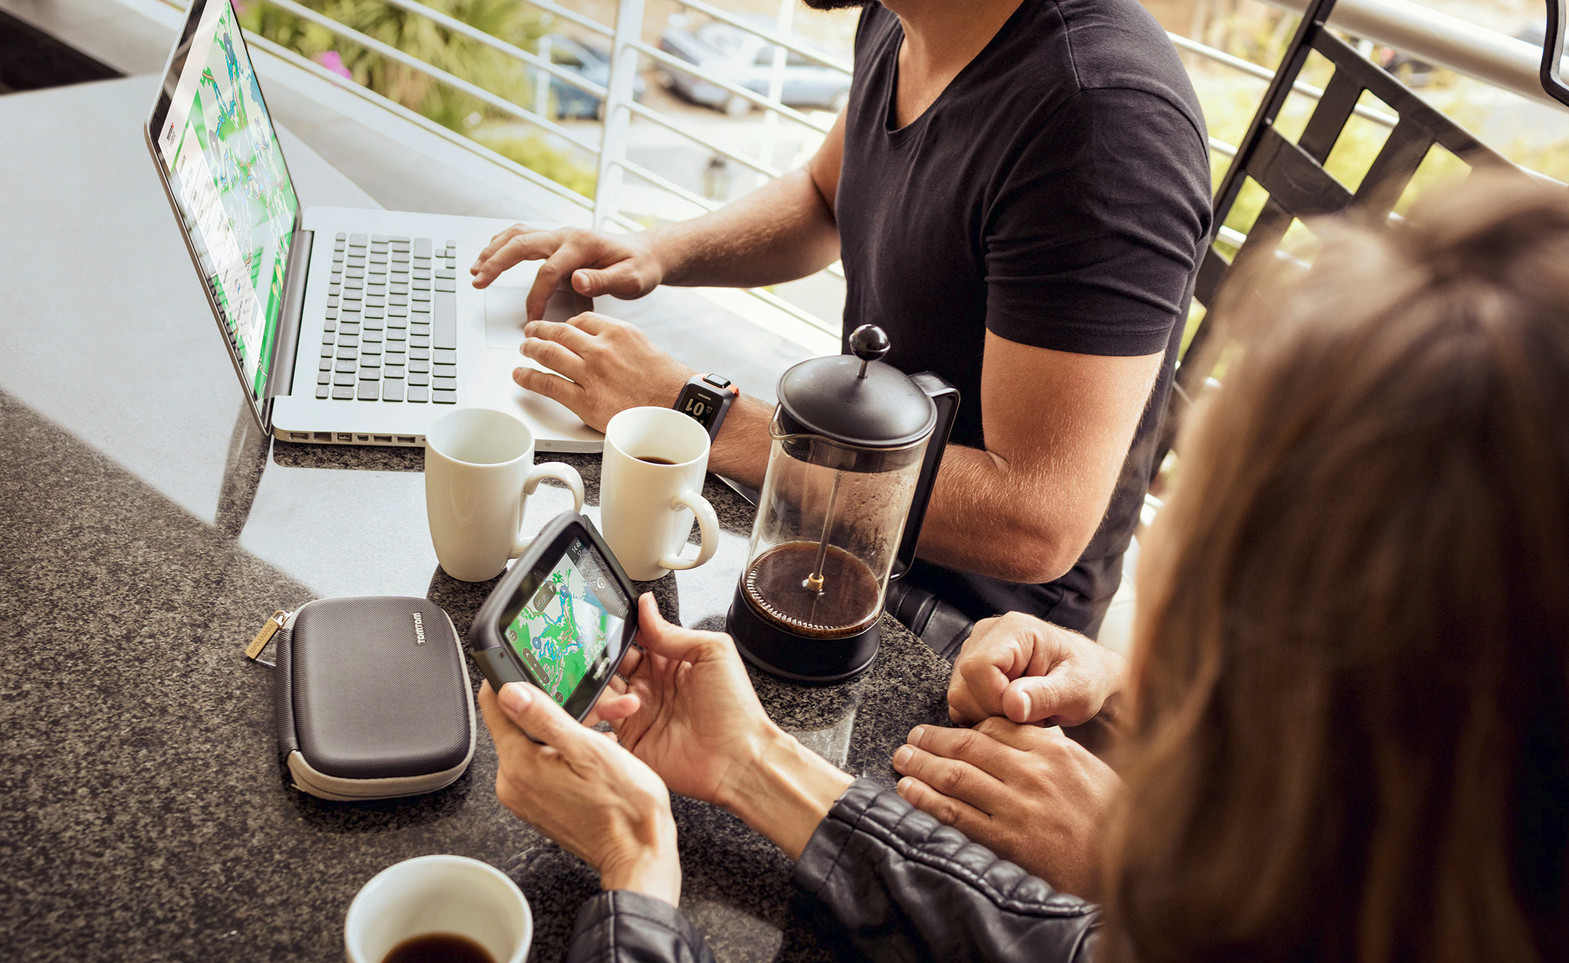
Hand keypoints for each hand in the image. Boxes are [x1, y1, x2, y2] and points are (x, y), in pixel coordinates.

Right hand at [470, 224, 663, 319]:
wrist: (648, 254)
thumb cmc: (640, 268)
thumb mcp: (632, 279)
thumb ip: (604, 281)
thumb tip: (577, 280)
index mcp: (583, 245)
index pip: (549, 272)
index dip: (536, 298)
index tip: (532, 322)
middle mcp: (567, 236)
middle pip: (522, 244)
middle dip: (496, 262)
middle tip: (478, 280)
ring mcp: (560, 236)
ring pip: (518, 235)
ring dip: (494, 251)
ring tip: (475, 269)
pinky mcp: (556, 242)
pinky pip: (523, 237)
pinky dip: (503, 245)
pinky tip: (491, 256)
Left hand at [479, 680, 680, 903]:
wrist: (639, 854)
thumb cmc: (624, 807)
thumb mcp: (588, 749)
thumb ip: (544, 717)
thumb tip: (509, 692)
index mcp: (519, 766)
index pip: (494, 707)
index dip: (508, 679)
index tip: (528, 666)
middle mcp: (514, 784)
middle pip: (518, 725)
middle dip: (554, 706)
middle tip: (591, 702)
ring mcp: (527, 798)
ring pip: (536, 744)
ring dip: (567, 729)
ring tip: (605, 728)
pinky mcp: (542, 806)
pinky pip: (545, 765)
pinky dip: (568, 752)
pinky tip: (599, 751)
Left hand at [513, 312, 695, 432]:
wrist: (678, 408)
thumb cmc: (667, 383)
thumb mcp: (644, 347)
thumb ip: (619, 341)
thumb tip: (602, 343)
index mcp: (617, 332)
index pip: (581, 320)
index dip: (565, 324)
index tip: (559, 327)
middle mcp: (601, 349)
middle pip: (559, 333)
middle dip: (541, 331)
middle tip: (531, 332)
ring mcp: (590, 374)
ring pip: (549, 354)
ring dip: (531, 349)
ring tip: (523, 349)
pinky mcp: (584, 400)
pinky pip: (548, 384)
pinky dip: (529, 378)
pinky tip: (521, 375)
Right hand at [603, 595, 778, 809]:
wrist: (737, 758)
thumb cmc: (734, 706)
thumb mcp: (712, 652)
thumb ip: (673, 632)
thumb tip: (646, 605)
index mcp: (673, 662)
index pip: (638, 637)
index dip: (622, 627)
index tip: (606, 617)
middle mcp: (654, 685)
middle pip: (614, 662)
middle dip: (602, 652)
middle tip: (593, 645)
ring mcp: (641, 711)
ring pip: (603, 687)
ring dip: (600, 679)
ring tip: (612, 677)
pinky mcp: (631, 738)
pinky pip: (604, 718)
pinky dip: (604, 707)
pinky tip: (628, 704)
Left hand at [893, 719, 1119, 899]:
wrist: (1131, 869)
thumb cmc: (1114, 822)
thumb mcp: (1090, 773)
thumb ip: (1055, 753)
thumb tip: (1023, 737)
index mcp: (1055, 751)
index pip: (996, 726)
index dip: (964, 725)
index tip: (946, 728)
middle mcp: (1033, 773)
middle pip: (969, 745)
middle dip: (934, 739)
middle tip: (913, 738)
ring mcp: (1018, 807)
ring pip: (955, 775)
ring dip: (922, 765)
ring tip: (903, 760)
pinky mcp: (1006, 841)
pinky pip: (954, 814)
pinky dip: (926, 799)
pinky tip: (909, 792)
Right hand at [948, 612, 1125, 726]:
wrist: (1086, 677)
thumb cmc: (1086, 679)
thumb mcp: (1077, 690)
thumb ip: (1045, 695)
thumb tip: (1011, 704)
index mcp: (1015, 629)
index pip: (979, 667)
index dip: (995, 700)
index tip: (1025, 714)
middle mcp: (987, 634)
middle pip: (962, 686)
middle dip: (993, 713)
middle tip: (1030, 717)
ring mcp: (974, 650)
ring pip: (958, 697)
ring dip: (989, 717)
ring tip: (1023, 714)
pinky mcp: (969, 669)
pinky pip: (960, 703)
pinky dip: (982, 717)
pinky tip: (1010, 713)